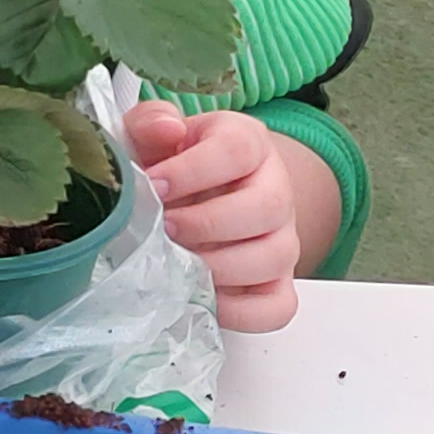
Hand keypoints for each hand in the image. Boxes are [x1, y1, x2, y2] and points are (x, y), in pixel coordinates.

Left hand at [130, 101, 316, 331]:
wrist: (194, 198)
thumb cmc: (168, 164)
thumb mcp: (152, 134)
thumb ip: (151, 121)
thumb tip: (167, 129)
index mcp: (247, 143)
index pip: (237, 150)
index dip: (193, 170)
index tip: (154, 185)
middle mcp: (275, 190)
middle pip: (267, 207)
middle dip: (207, 223)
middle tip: (164, 228)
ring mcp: (281, 240)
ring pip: (275, 257)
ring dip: (219, 267)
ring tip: (175, 263)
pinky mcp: (277, 284)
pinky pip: (278, 306)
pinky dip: (239, 311)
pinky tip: (199, 297)